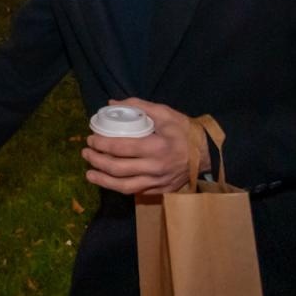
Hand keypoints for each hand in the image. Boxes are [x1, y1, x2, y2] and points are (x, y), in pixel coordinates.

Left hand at [81, 97, 206, 195]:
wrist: (209, 153)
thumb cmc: (185, 130)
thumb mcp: (164, 113)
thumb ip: (138, 106)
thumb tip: (111, 104)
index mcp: (157, 147)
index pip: (121, 147)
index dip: (102, 144)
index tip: (91, 138)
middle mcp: (157, 167)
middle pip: (119, 168)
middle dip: (97, 161)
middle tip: (86, 153)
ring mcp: (159, 181)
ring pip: (125, 186)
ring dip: (104, 181)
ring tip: (89, 173)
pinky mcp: (162, 190)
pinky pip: (137, 191)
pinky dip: (120, 187)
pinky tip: (109, 181)